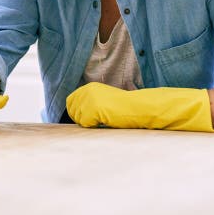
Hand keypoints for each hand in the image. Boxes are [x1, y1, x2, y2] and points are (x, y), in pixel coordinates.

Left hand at [66, 82, 213, 131]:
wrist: (143, 108)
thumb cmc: (126, 110)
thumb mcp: (106, 105)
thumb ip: (91, 106)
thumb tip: (76, 115)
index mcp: (89, 88)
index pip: (69, 104)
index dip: (78, 114)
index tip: (90, 119)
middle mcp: (86, 90)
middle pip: (72, 112)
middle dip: (84, 120)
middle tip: (103, 119)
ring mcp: (89, 99)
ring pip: (79, 119)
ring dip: (91, 124)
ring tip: (107, 119)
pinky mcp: (94, 108)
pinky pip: (85, 124)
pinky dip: (95, 126)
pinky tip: (108, 121)